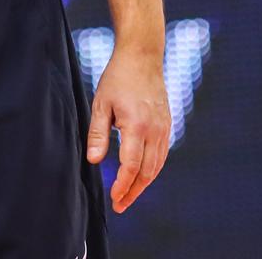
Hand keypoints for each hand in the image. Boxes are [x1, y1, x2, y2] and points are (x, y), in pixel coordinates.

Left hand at [86, 45, 170, 213]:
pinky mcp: (167, 124)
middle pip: (148, 172)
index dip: (123, 186)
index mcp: (137, 125)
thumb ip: (97, 134)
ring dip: (144, 183)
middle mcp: (155, 129)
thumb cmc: (118, 77)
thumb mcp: (101, 104)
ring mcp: (164, 127)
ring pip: (158, 165)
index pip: (131, 165)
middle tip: (120, 205)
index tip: (114, 199)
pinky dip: (152, 169)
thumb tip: (94, 162)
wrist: (142, 56)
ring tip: (128, 195)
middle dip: (133, 191)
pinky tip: (141, 175)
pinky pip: (162, 154)